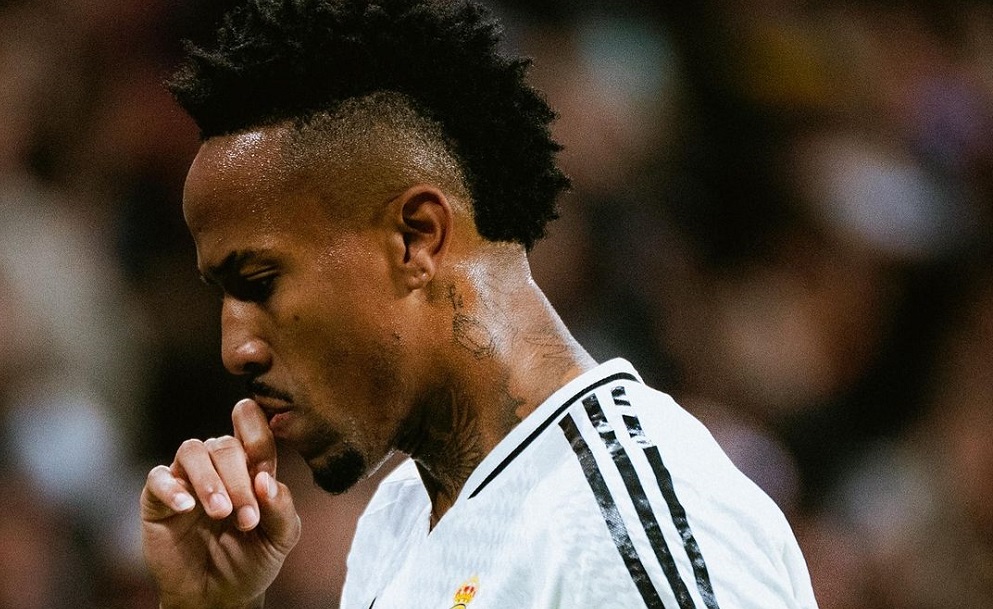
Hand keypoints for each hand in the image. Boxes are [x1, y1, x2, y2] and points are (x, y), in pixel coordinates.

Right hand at [141, 399, 300, 608]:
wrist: (219, 598)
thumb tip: (266, 481)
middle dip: (238, 481)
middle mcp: (219, 467)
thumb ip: (281, 507)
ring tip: (221, 512)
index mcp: (251, 467)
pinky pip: (157, 477)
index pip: (253, 429)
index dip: (258, 430)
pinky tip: (186, 507)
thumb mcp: (280, 538)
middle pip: (225, 445)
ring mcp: (187, 480)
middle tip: (247, 518)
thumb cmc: (252, 561)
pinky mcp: (157, 500)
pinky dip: (172, 488)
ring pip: (192, 450)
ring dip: (209, 479)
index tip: (266, 465)